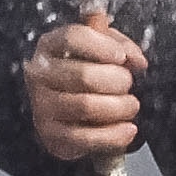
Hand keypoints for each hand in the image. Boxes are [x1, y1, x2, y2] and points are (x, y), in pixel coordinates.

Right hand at [24, 16, 144, 165]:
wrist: (70, 113)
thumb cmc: (86, 76)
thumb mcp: (102, 50)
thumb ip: (120, 46)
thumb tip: (136, 59)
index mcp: (50, 46)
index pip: (72, 38)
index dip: (102, 47)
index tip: (122, 57)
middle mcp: (40, 74)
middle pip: (83, 75)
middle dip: (117, 81)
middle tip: (128, 84)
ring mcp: (42, 106)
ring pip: (86, 106)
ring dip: (119, 107)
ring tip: (131, 105)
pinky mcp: (51, 135)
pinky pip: (85, 137)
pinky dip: (113, 135)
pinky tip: (127, 129)